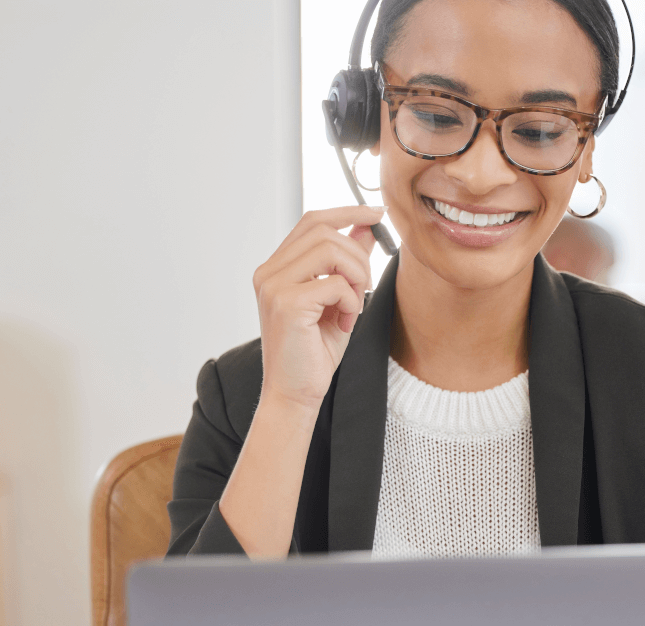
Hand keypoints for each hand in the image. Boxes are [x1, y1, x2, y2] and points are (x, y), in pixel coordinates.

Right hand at [252, 205, 383, 418]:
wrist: (295, 394)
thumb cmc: (313, 351)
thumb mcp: (338, 299)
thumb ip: (347, 262)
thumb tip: (366, 227)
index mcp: (277, 268)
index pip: (312, 221)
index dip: (347, 212)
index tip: (376, 214)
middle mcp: (269, 272)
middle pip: (324, 231)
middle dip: (358, 255)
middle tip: (364, 287)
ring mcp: (274, 286)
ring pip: (331, 250)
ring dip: (356, 276)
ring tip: (353, 306)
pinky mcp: (286, 303)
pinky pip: (334, 283)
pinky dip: (351, 301)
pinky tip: (345, 322)